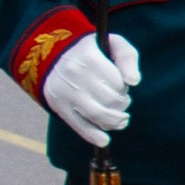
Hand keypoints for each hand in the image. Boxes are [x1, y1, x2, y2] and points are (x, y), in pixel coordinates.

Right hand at [42, 32, 140, 147]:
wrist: (51, 55)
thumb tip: (133, 81)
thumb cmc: (90, 50)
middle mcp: (75, 74)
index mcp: (89, 57)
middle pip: (110, 100)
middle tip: (122, 102)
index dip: (124, 89)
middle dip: (122, 105)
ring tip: (121, 120)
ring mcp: (65, 91)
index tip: (122, 88)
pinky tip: (104, 140)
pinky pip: (78, 125)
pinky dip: (93, 135)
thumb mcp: (111, 43)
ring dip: (114, 122)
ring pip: (97, 115)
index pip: (118, 83)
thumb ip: (127, 58)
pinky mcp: (58, 105)